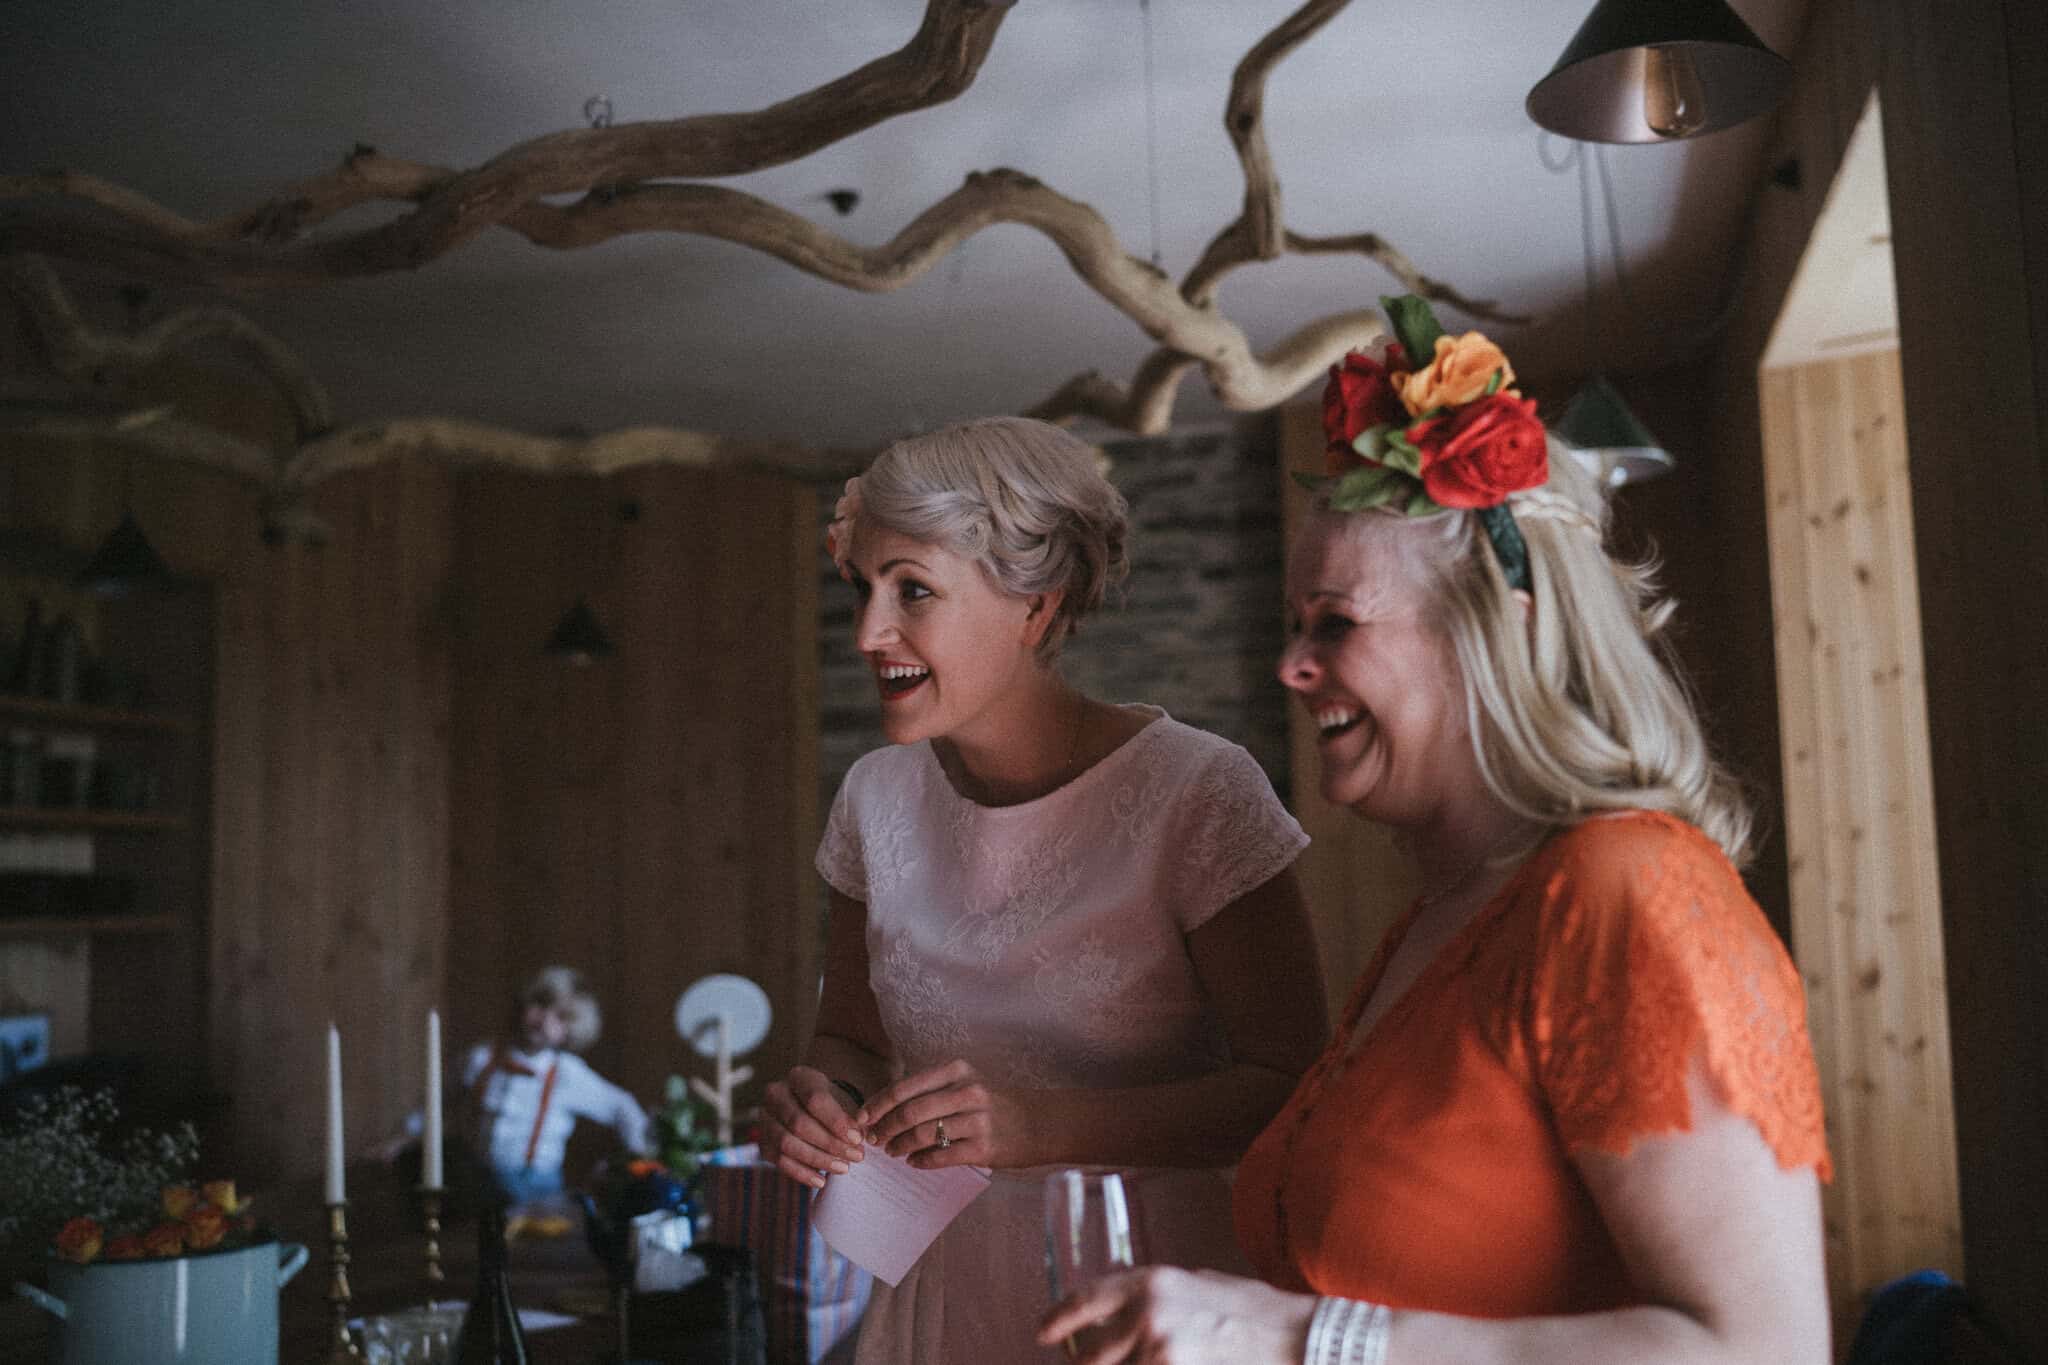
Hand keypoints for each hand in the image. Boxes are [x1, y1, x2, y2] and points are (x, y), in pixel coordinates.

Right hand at [761, 1065, 864, 1189]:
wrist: (811, 1109)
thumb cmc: (833, 1103)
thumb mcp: (844, 1101)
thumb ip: (853, 1117)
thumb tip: (860, 1137)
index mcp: (798, 1077)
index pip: (814, 1099)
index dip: (836, 1121)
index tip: (858, 1139)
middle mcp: (775, 1094)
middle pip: (799, 1123)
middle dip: (830, 1144)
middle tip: (856, 1157)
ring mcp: (764, 1119)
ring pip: (786, 1144)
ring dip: (817, 1159)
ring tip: (843, 1168)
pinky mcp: (763, 1142)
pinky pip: (779, 1161)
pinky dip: (801, 1173)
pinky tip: (822, 1180)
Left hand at [859, 1058, 1021, 1168]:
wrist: (1039, 1122)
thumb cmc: (994, 1104)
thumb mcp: (967, 1083)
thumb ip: (932, 1090)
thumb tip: (886, 1107)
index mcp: (957, 1070)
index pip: (906, 1086)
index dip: (879, 1104)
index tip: (862, 1118)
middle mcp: (967, 1091)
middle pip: (910, 1111)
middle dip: (885, 1128)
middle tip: (874, 1140)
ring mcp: (977, 1120)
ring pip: (923, 1134)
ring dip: (901, 1146)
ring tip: (893, 1152)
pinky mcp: (984, 1147)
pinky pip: (942, 1156)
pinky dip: (922, 1161)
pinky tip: (915, 1162)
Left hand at [1036, 1266, 1314, 1364]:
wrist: (1292, 1339)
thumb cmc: (1251, 1310)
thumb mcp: (1196, 1284)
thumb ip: (1154, 1298)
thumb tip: (1124, 1316)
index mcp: (1151, 1281)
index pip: (1085, 1301)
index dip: (1057, 1320)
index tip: (1043, 1333)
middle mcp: (1148, 1316)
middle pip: (1086, 1357)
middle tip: (1085, 1363)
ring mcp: (1159, 1354)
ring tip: (1134, 1362)